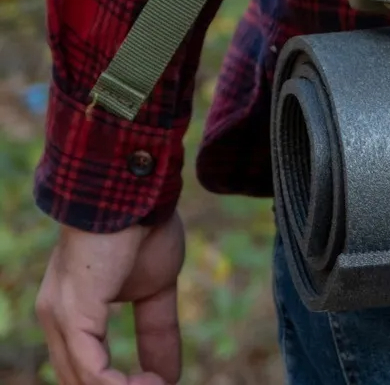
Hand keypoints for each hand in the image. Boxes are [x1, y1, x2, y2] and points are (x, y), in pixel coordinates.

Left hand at [37, 215, 184, 384]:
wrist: (139, 188)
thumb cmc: (145, 227)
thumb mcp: (157, 287)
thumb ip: (158, 329)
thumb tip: (169, 375)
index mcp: (70, 311)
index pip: (83, 368)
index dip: (118, 384)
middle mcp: (55, 318)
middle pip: (79, 379)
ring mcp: (61, 316)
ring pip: (82, 380)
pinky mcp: (75, 312)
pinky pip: (90, 368)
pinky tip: (150, 383)